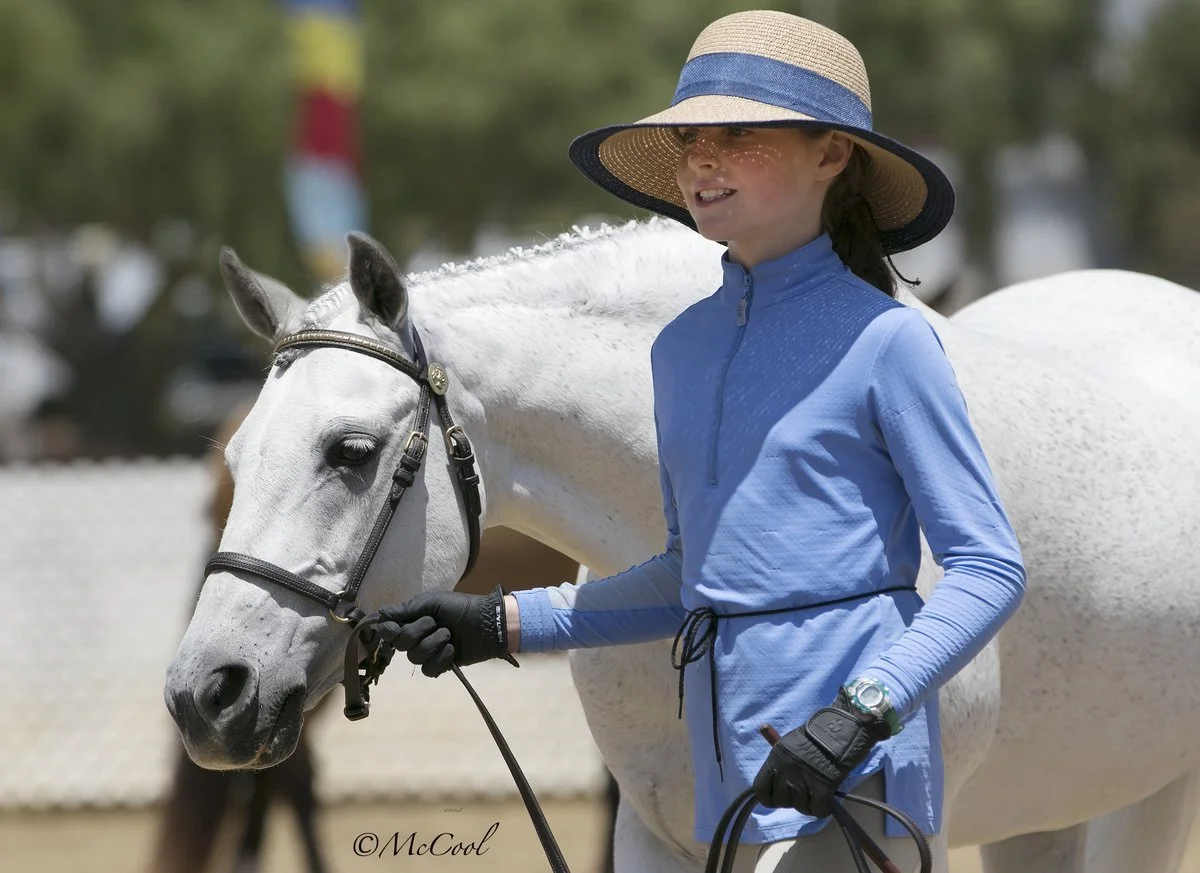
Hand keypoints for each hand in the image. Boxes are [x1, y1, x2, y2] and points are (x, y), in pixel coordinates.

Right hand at [373, 586, 518, 676]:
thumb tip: (379, 614)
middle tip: (435, 622)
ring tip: (449, 635)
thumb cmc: (460, 607)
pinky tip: (453, 650)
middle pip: (400, 645)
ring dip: (434, 643)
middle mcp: (416, 637)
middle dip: (418, 632)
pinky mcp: (441, 665)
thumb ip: (405, 610)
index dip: (389, 631)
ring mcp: (429, 652)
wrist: (487, 622)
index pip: (389, 631)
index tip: (394, 627)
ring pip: (415, 657)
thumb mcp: (431, 602)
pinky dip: (442, 658)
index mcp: (412, 620)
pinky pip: (429, 669)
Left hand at [751, 690, 891, 816]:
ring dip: (809, 804)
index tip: (779, 796)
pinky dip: (823, 807)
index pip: (760, 790)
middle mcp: (785, 771)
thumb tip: (776, 785)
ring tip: (817, 791)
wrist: (842, 729)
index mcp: (775, 758)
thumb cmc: (817, 735)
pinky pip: (817, 810)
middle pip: (781, 801)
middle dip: (792, 800)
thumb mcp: (790, 745)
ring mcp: (803, 781)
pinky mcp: (822, 789)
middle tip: (804, 791)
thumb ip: (781, 765)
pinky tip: (827, 798)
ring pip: (800, 808)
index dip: (769, 797)